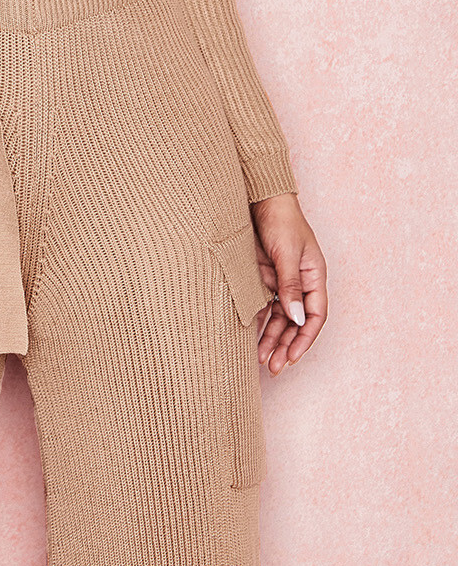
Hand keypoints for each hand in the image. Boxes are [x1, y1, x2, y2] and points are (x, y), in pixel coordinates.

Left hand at [249, 193, 327, 375]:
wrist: (259, 198)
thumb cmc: (280, 220)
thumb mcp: (287, 253)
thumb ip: (290, 285)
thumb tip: (296, 318)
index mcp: (314, 277)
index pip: (314, 316)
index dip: (304, 339)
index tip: (291, 358)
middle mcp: (299, 283)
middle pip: (296, 322)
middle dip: (286, 346)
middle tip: (273, 367)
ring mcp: (281, 281)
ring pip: (278, 318)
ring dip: (271, 339)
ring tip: (260, 360)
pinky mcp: (263, 278)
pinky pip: (263, 306)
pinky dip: (259, 323)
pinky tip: (250, 339)